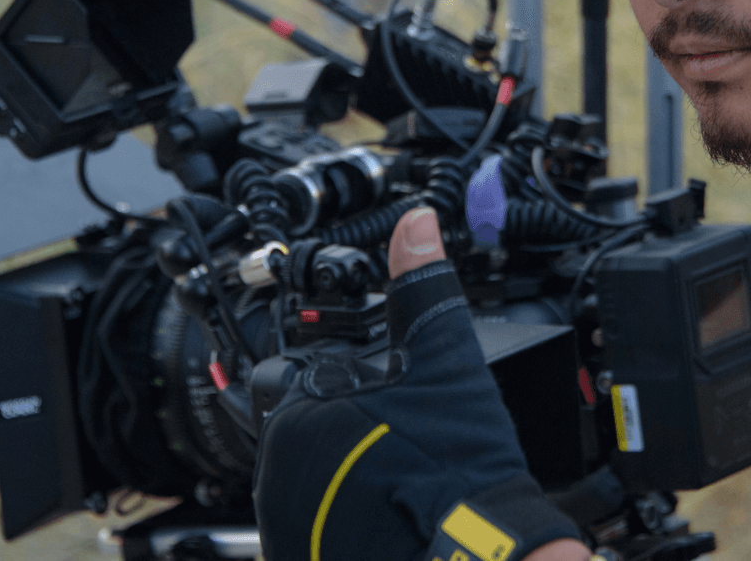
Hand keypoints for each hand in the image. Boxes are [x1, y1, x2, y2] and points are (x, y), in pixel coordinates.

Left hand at [252, 205, 585, 560]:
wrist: (478, 558)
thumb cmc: (457, 467)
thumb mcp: (444, 358)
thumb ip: (424, 286)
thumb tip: (417, 223)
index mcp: (295, 419)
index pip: (318, 398)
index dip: (365, 403)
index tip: (400, 422)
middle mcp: (272, 482)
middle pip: (316, 450)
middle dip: (357, 449)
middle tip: (410, 458)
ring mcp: (285, 533)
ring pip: (319, 495)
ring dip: (353, 493)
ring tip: (406, 494)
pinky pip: (323, 537)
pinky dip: (352, 533)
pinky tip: (394, 526)